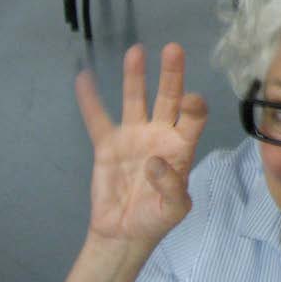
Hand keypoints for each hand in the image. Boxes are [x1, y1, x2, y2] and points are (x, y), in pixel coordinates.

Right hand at [77, 43, 207, 250]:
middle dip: (171, 74)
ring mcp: (133, 136)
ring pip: (136, 100)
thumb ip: (172, 188)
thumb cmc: (157, 218)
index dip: (194, 107)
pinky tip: (85, 77)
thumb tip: (156, 162)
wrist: (125, 232)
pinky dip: (90, 100)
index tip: (191, 100)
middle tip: (174, 49)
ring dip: (136, 76)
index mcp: (182, 146)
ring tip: (136, 50)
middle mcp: (160, 134)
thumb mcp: (174, 210)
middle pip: (168, 99)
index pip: (193, 119)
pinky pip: (98, 120)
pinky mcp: (107, 145)